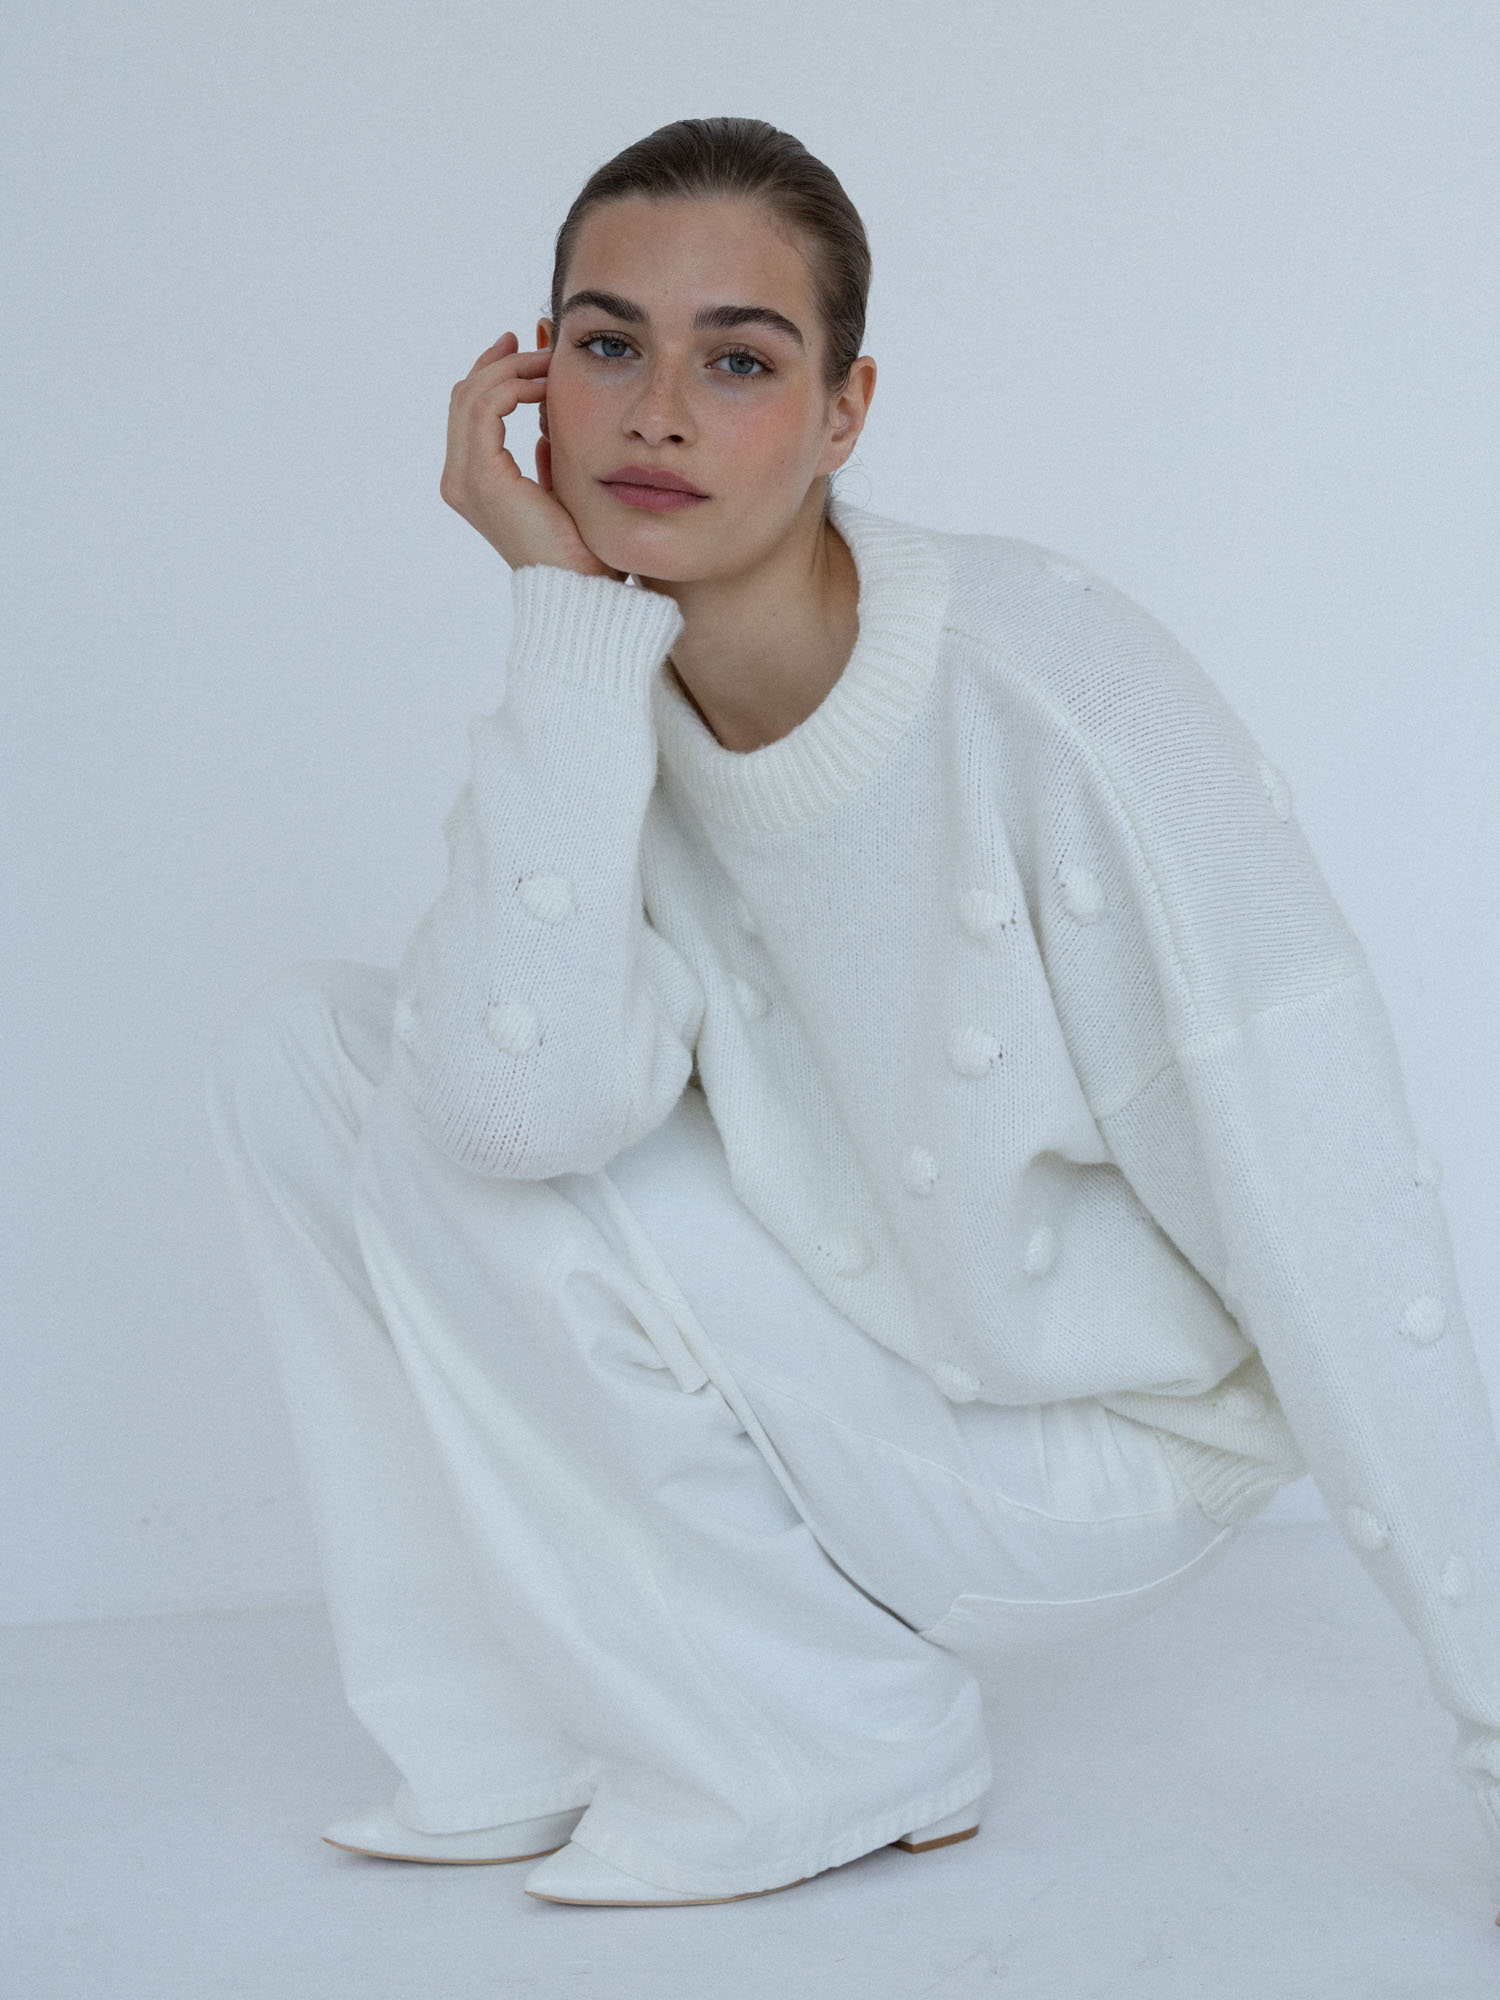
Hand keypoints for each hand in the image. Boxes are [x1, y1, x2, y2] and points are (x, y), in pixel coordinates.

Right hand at [440, 334, 622, 578]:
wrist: (580, 588)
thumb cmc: (579, 546)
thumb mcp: (559, 482)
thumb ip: (544, 447)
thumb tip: (545, 408)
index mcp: (472, 483)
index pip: (470, 410)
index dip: (496, 372)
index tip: (528, 348)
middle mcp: (459, 480)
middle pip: (464, 396)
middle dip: (501, 361)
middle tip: (536, 340)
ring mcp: (466, 480)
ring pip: (472, 394)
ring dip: (512, 368)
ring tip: (548, 361)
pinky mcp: (483, 478)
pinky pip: (487, 408)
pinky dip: (514, 384)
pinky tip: (545, 383)